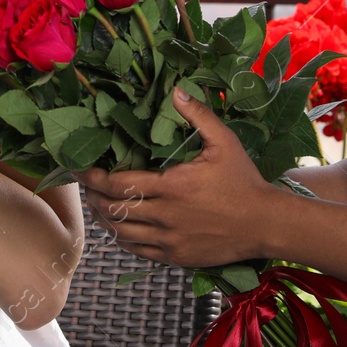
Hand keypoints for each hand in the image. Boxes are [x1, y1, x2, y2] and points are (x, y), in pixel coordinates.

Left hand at [77, 88, 278, 266]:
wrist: (266, 224)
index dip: (93, 176)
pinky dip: (121, 239)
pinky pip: (137, 251)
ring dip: (103, 218)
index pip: (118, 183)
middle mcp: (166, 216)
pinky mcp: (175, 257)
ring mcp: (169, 240)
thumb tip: (175, 89)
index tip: (80, 167)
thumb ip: (197, 115)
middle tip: (85, 184)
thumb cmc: (244, 181)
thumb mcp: (224, 142)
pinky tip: (117, 228)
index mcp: (172, 186)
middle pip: (114, 209)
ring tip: (96, 204)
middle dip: (93, 196)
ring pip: (121, 233)